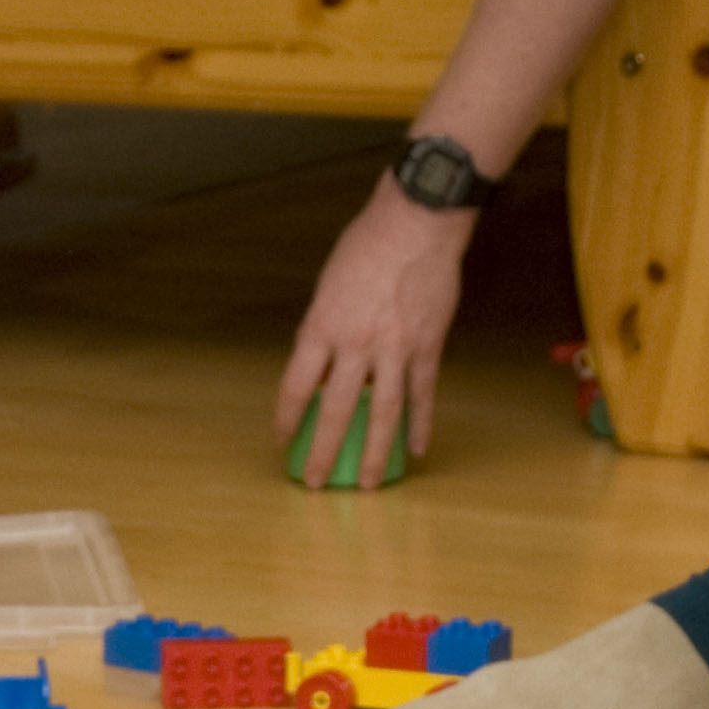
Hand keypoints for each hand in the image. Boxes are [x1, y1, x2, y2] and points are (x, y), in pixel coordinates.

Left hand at [276, 172, 469, 482]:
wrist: (416, 223)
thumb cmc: (366, 248)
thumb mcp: (328, 288)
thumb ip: (324, 332)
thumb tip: (323, 373)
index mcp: (322, 327)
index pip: (296, 386)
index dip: (286, 418)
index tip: (282, 440)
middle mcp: (355, 344)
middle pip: (335, 411)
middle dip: (321, 452)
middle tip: (313, 482)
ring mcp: (394, 348)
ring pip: (382, 414)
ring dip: (371, 454)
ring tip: (364, 485)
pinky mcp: (427, 346)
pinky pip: (422, 395)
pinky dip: (419, 425)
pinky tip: (414, 449)